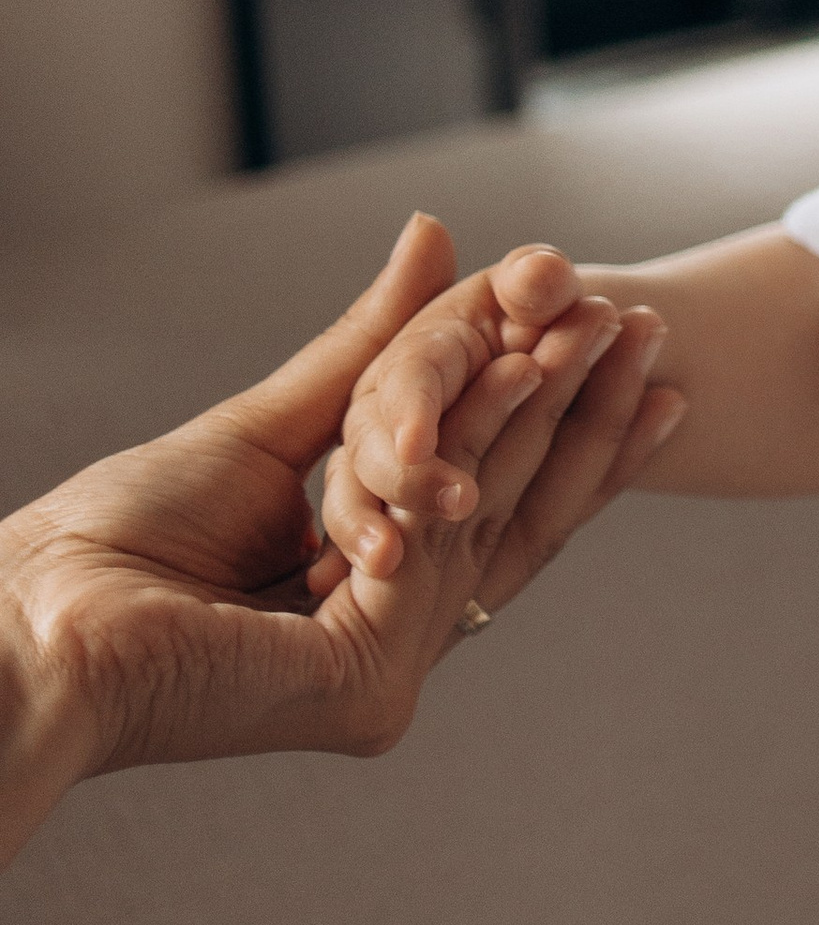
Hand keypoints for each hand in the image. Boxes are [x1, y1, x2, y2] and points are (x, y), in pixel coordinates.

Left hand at [0, 216, 684, 865]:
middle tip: (650, 336)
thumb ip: (367, 352)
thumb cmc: (108, 545)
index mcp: (364, 609)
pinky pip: (438, 540)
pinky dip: (484, 441)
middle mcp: (385, 650)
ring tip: (613, 328)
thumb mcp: (268, 425)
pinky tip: (528, 365)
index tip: (614, 355)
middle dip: (587, 422)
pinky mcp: (361, 681)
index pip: (487, 520)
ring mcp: (380, 673)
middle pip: (513, 523)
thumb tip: (434, 243)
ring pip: (492, 523)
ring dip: (559, 415)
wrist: (31, 621)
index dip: (555, 435)